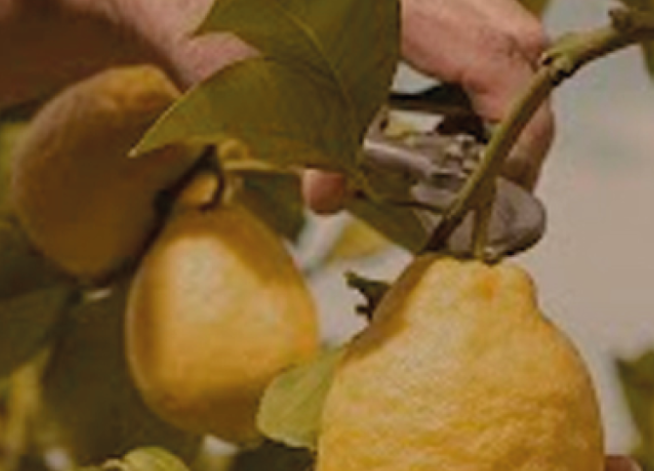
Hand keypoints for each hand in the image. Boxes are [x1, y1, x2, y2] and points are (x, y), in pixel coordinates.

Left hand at [119, 0, 554, 213]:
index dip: (514, 133)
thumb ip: (305, 147)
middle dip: (516, 121)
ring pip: (499, 28)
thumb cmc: (208, 28)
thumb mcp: (253, 99)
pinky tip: (439, 123)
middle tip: (493, 186)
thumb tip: (330, 197)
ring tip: (469, 161)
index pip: (494, 60)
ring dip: (495, 101)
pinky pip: (469, 23)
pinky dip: (468, 79)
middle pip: (514, 39)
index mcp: (393, 6)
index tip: (502, 190)